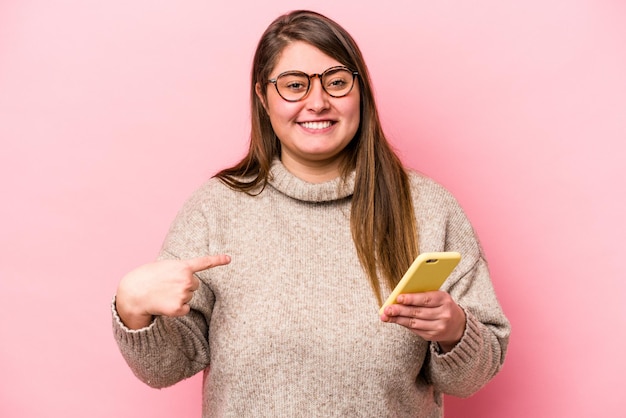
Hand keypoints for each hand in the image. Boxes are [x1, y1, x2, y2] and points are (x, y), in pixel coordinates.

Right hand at [115, 254, 230, 328]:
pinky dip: (178, 308)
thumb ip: (178, 269)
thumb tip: (188, 278)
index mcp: (182, 266)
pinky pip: (186, 308)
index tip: (229, 259)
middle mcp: (186, 279)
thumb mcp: (163, 266)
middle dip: (184, 285)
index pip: (204, 263)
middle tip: (167, 285)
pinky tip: (165, 304)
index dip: (218, 260)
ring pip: (189, 296)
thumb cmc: (146, 278)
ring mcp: (184, 294)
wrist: (133, 293)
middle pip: (195, 284)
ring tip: (163, 294)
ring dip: (179, 296)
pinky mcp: (180, 308)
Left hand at [380, 291, 465, 351]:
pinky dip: (403, 324)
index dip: (411, 299)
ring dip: (398, 318)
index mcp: (444, 300)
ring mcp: (438, 327)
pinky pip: (415, 329)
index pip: (426, 299)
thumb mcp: (438, 297)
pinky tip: (395, 320)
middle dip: (400, 310)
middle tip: (387, 308)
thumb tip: (401, 296)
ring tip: (386, 315)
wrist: (458, 325)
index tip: (398, 298)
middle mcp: (443, 314)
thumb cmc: (443, 305)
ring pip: (414, 322)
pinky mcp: (432, 336)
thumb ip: (423, 295)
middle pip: (418, 312)